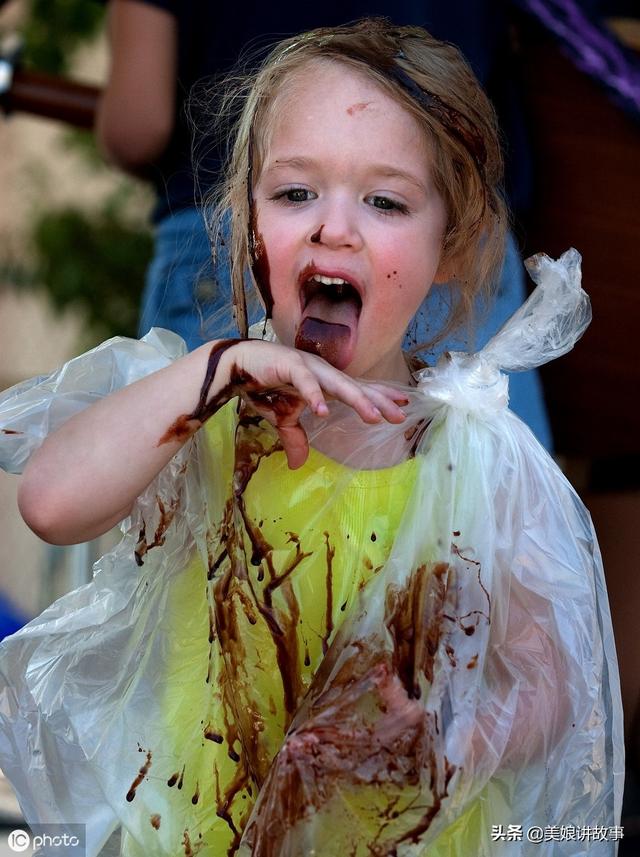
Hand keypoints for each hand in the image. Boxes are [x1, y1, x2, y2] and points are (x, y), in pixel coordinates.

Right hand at [216, 341, 407, 468]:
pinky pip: (304, 381)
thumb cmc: (263, 387)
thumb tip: (298, 465)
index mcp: (324, 381)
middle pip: (355, 387)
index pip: (358, 388)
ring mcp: (306, 366)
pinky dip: (314, 396)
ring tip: (374, 417)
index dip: (380, 395)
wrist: (233, 366)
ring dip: (357, 399)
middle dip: (379, 401)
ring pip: (337, 384)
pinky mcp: (287, 364)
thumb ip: (295, 438)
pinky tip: (322, 412)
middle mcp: (321, 371)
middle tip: (400, 416)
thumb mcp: (282, 418)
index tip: (405, 403)